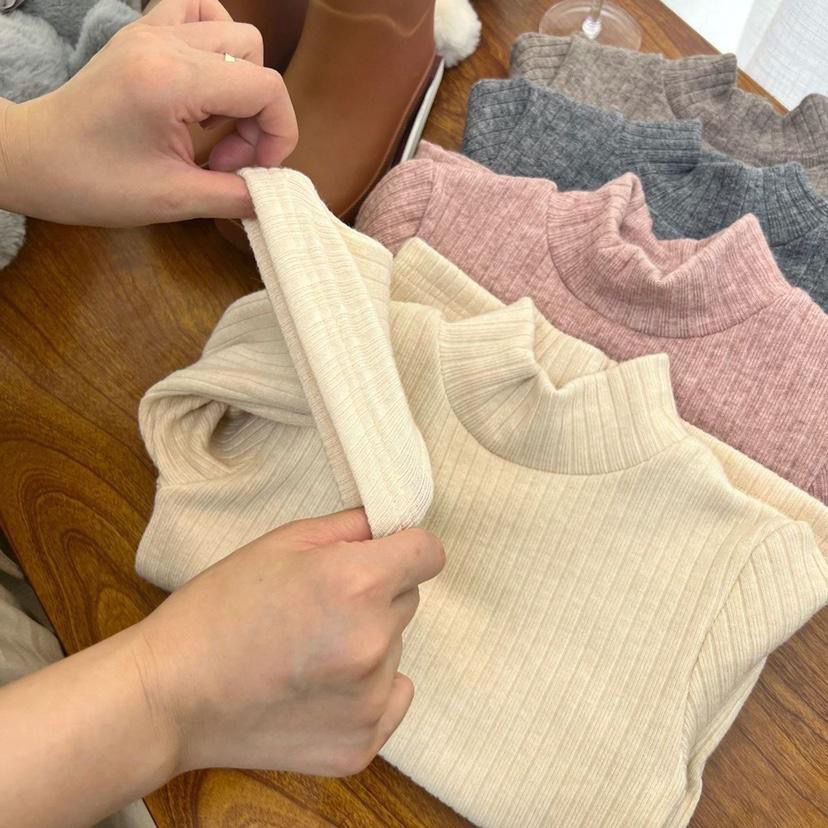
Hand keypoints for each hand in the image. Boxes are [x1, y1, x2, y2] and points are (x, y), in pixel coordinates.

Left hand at [0, 0, 297, 225]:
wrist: (34, 159)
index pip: (265, 87)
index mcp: (172, 80)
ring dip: (240, 80)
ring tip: (214, 121)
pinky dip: (215, 43)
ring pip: (233, 30)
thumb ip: (235, 195)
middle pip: (255, 56)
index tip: (258, 170)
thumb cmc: (94, 183)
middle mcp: (164, 42)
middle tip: (229, 155)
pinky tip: (203, 83)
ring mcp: (150, 30)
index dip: (280, 132)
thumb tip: (273, 194)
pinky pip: (196, 10)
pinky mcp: (141, 32)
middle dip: (258, 113)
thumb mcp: (173, 201)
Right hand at [136, 509, 444, 775]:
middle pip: (408, 600)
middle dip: (377, 595)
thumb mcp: (280, 544)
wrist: (170, 696)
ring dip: (367, 643)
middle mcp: (374, 642)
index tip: (387, 556)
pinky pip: (392, 697)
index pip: (429, 553)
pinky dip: (367, 690)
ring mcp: (371, 700)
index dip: (407, 548)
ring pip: (395, 649)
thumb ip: (348, 528)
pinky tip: (318, 688)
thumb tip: (391, 525)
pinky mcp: (362, 744)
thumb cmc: (217, 610)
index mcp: (357, 584)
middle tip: (321, 606)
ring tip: (307, 651)